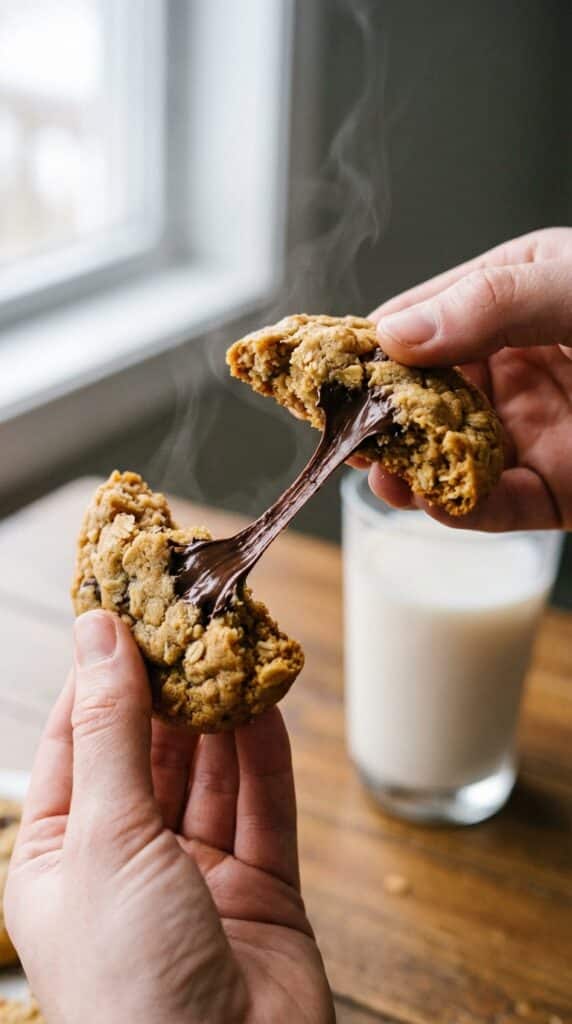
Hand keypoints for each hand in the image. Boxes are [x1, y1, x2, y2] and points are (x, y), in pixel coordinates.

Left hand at [5, 611, 333, 1023]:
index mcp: (64, 856)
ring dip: (224, 710)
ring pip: (213, 771)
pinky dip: (266, 753)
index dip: (100, 671)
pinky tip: (267, 701)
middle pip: (152, 749)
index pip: (80, 739)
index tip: (124, 607)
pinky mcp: (262, 890)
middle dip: (172, 683)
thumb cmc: (130, 983)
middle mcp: (128, 861)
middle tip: (194, 614)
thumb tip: (98, 635)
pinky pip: (264, 805)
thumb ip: (112, 731)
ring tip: (237, 641)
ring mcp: (198, 876)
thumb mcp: (105, 837)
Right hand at [367, 227, 571, 530]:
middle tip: (339, 433)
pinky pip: (499, 505)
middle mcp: (515, 366)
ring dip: (410, 469)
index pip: (419, 322)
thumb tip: (394, 336)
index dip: (367, 348)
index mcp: (511, 299)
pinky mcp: (561, 490)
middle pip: (424, 396)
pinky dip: (462, 510)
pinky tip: (432, 501)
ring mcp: (536, 430)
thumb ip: (488, 304)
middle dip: (380, 417)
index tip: (319, 371)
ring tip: (379, 471)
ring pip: (451, 456)